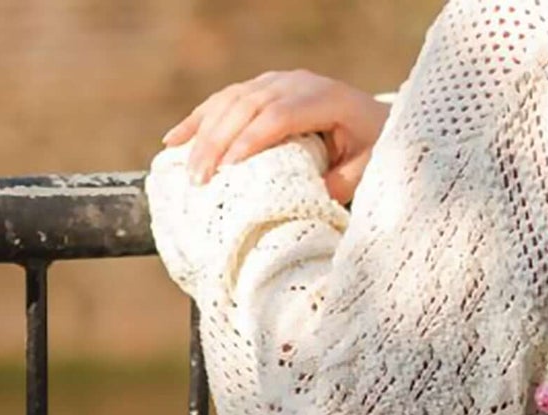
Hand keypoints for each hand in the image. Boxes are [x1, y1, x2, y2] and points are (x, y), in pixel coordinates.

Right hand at [163, 70, 391, 204]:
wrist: (373, 120)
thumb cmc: (371, 149)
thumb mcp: (366, 169)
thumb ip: (339, 182)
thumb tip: (304, 198)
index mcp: (326, 98)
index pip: (281, 115)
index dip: (252, 140)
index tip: (229, 169)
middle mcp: (296, 82)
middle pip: (248, 106)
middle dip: (219, 141)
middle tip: (200, 178)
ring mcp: (275, 81)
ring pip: (230, 101)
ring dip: (204, 134)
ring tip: (188, 170)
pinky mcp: (260, 88)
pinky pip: (223, 101)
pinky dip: (198, 121)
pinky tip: (173, 141)